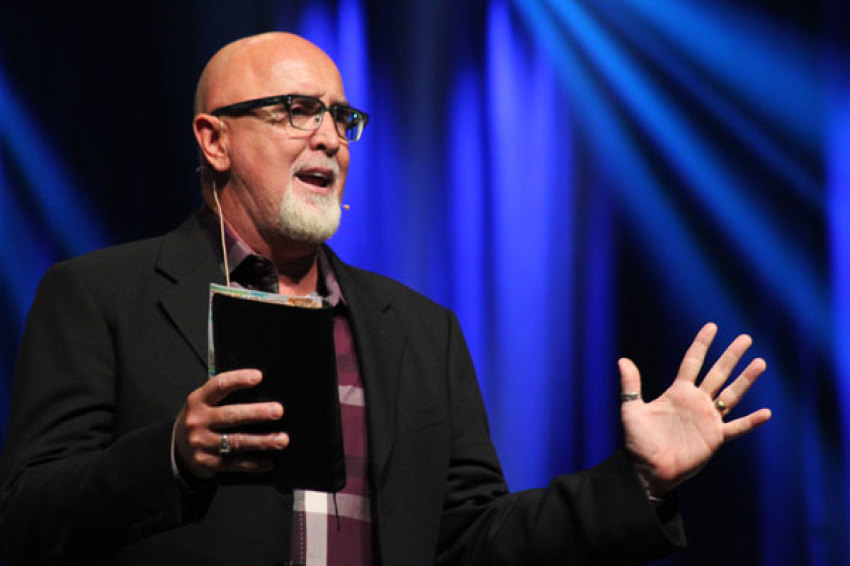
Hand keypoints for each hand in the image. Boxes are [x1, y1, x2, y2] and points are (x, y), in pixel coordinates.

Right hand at [174, 369, 288, 479]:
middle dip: (256, 413)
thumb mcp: (204, 403)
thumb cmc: (201, 419)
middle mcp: (198, 421)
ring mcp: (201, 443)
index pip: (219, 385)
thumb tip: (260, 388)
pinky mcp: (207, 462)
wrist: (178, 449)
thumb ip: (224, 395)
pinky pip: (234, 463)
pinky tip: (269, 462)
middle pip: (231, 415)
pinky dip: (253, 464)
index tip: (259, 377)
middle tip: (278, 411)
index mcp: (198, 400)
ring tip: (282, 439)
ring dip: (261, 441)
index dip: (238, 380)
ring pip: (235, 441)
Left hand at [618, 323, 771, 496]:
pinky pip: (736, 427)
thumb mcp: (632, 411)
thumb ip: (631, 386)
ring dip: (745, 380)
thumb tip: (622, 360)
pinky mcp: (715, 438)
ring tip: (760, 363)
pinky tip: (765, 413)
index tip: (712, 327)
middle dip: (731, 356)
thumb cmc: (639, 442)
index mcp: (678, 392)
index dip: (701, 345)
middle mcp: (696, 402)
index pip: (692, 362)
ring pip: (731, 395)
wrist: (648, 469)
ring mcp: (708, 419)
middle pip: (717, 373)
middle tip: (746, 338)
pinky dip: (751, 421)